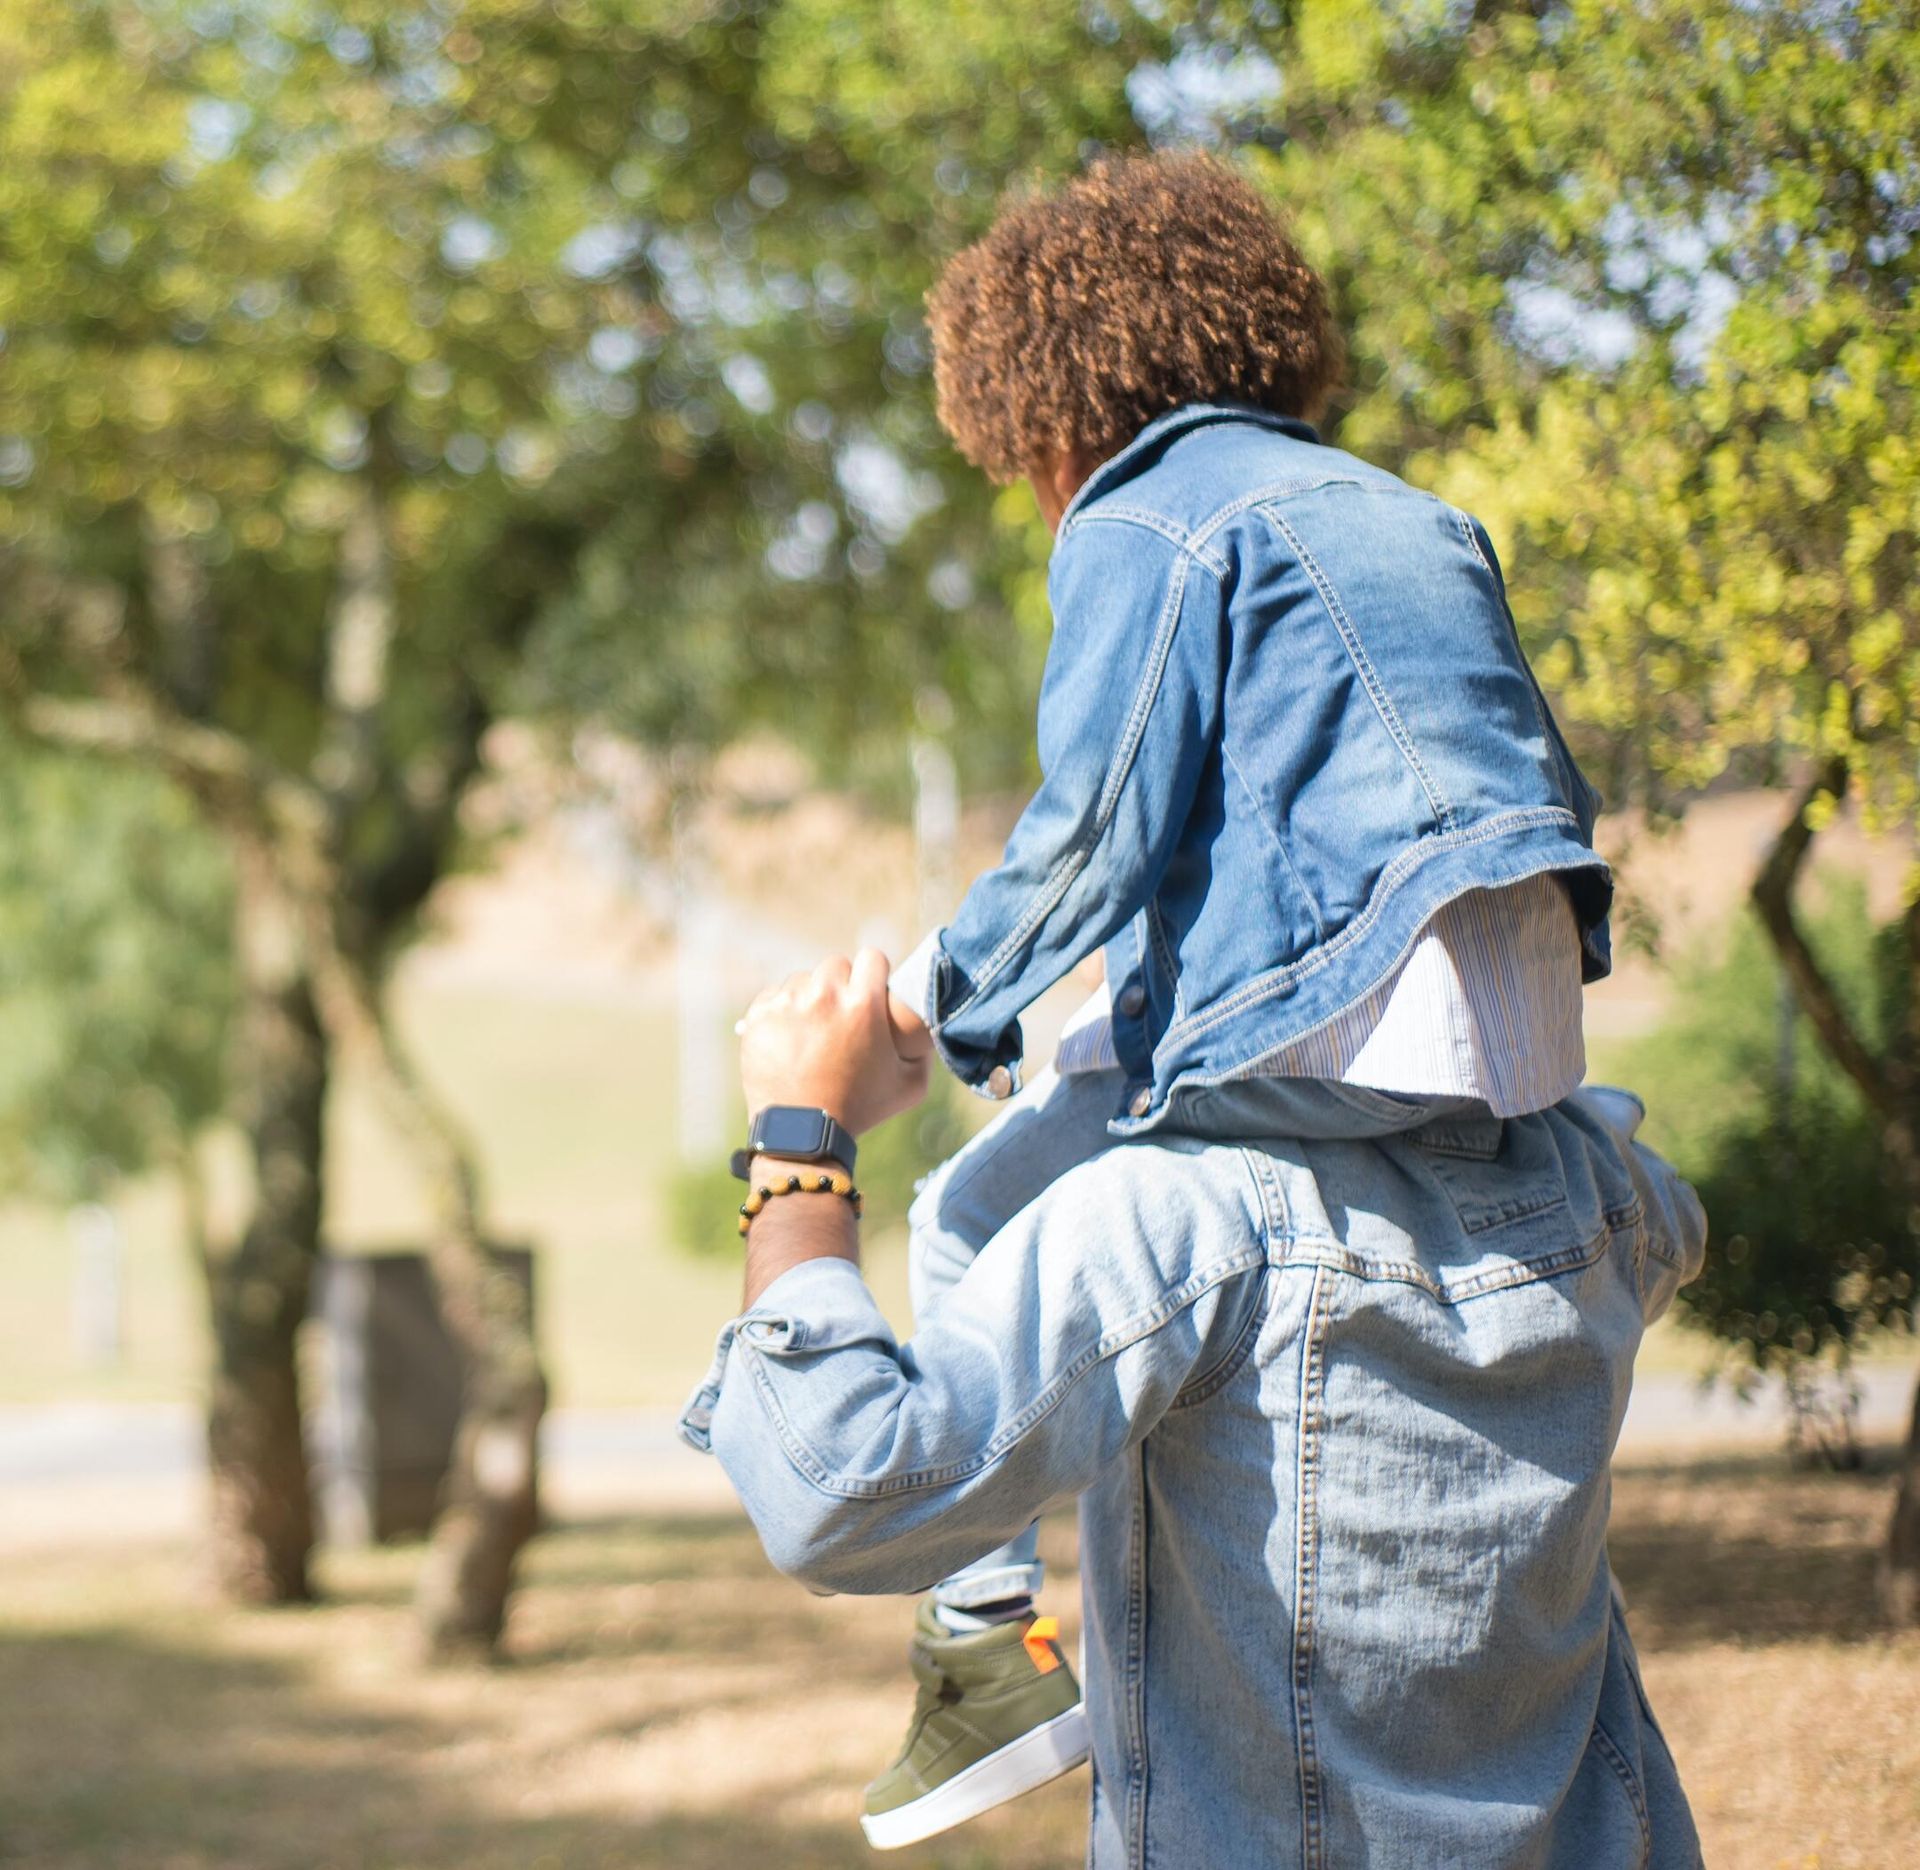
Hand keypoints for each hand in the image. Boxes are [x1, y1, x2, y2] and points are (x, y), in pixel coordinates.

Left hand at [738, 949, 929, 1135]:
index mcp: (864, 1003)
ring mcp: (788, 1003)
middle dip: (842, 986)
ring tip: (814, 1032)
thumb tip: (924, 1021)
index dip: (874, 974)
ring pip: (804, 980)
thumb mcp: (911, 1085)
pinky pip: (776, 995)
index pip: (873, 957)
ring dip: (811, 998)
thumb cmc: (860, 1110)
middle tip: (842, 1017)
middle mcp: (825, 995)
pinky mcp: (759, 1015)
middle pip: (837, 966)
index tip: (871, 992)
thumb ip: (923, 1047)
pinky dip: (783, 1010)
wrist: (802, 1133)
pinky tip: (791, 1037)